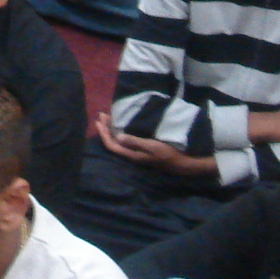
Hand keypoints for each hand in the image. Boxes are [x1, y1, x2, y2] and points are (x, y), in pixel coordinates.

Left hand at [93, 111, 215, 176]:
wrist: (180, 163)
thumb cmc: (167, 153)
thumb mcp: (152, 146)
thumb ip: (135, 142)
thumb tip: (118, 137)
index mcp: (131, 154)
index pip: (112, 145)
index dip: (104, 134)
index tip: (99, 121)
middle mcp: (131, 154)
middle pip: (113, 143)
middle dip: (106, 129)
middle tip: (102, 115)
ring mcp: (136, 153)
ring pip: (119, 141)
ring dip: (112, 129)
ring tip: (108, 118)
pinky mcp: (141, 150)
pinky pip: (126, 140)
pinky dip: (120, 131)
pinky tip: (122, 126)